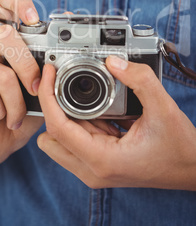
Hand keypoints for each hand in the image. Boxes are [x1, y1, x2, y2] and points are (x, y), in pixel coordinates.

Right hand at [0, 0, 43, 173]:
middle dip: (29, 68)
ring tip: (16, 115)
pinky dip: (2, 112)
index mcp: (3, 40)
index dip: (16, 0)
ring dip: (17, 103)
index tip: (33, 17)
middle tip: (35, 90)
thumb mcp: (41, 88)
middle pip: (5, 37)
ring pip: (2, 75)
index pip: (1, 1)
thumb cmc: (19, 111)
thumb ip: (51, 62)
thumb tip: (65, 21)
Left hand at [37, 58, 195, 189]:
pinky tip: (98, 109)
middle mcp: (92, 169)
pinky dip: (80, 121)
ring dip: (67, 114)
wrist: (192, 169)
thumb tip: (114, 61)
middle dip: (53, 108)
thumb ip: (140, 80)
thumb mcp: (163, 109)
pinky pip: (76, 139)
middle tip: (63, 83)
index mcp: (102, 159)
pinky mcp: (99, 163)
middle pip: (51, 136)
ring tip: (83, 94)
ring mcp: (94, 169)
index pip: (57, 127)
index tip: (51, 72)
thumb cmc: (179, 149)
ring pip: (60, 139)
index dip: (48, 95)